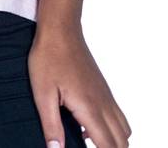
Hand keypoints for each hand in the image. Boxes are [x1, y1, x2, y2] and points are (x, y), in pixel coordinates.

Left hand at [29, 25, 129, 146]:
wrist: (60, 32)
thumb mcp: (42, 94)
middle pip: (122, 142)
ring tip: (92, 144)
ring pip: (124, 130)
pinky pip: (118, 117)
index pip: (108, 146)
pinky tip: (86, 128)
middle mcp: (104, 105)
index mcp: (90, 109)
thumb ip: (51, 125)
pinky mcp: (104, 89)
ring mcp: (107, 96)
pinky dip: (112, 130)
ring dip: (115, 142)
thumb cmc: (48, 59)